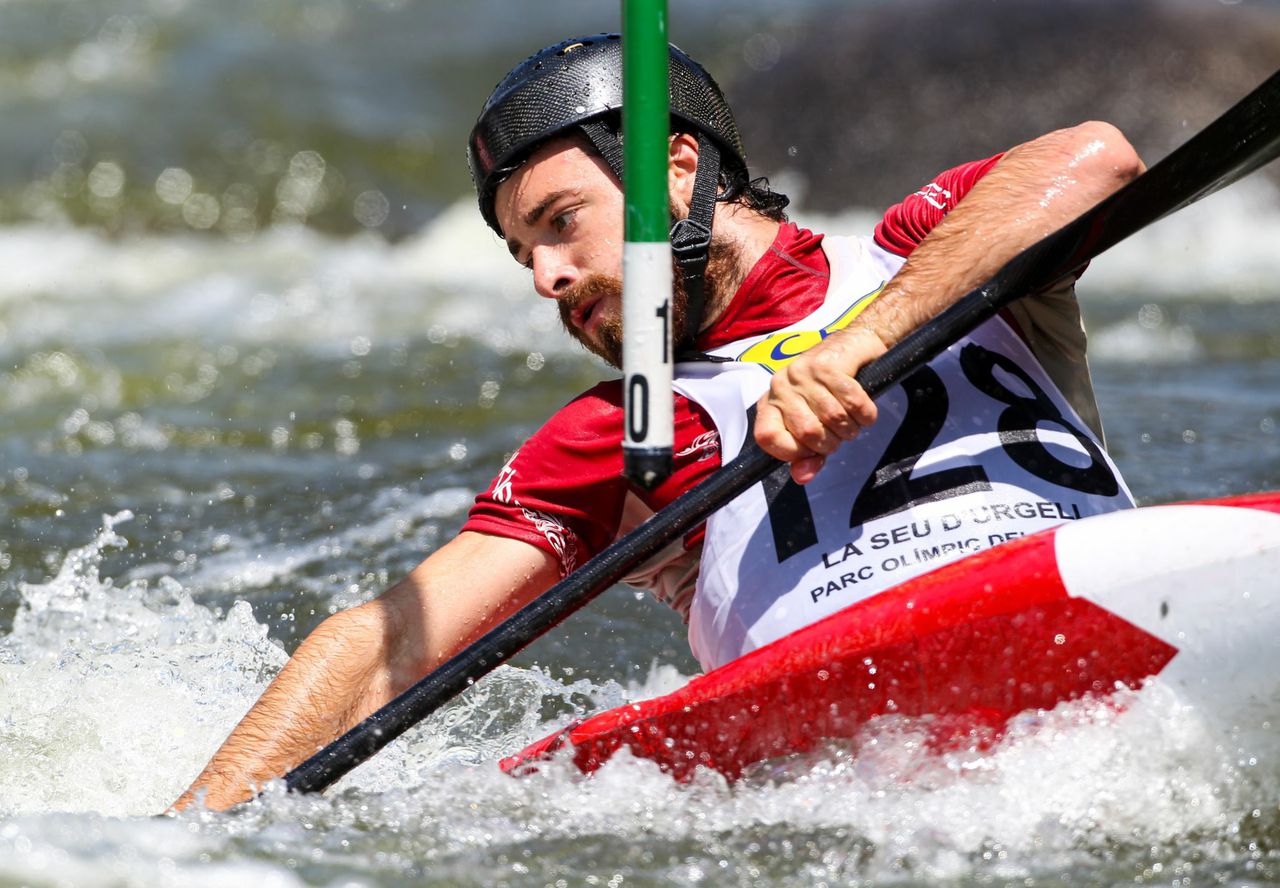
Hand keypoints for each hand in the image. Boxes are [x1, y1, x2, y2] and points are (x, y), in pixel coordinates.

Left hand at [753, 325, 887, 483]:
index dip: (793, 452)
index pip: (767, 437)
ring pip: (833, 418)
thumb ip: (807, 456)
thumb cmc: (831, 392)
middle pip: (808, 433)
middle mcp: (781, 386)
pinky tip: (864, 410)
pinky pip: (853, 403)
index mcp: (770, 403)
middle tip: (840, 432)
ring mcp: (803, 373)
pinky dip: (865, 413)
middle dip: (833, 442)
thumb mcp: (815, 425)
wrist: (854, 346)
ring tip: (852, 420)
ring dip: (852, 427)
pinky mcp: (828, 365)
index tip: (811, 451)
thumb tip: (802, 477)